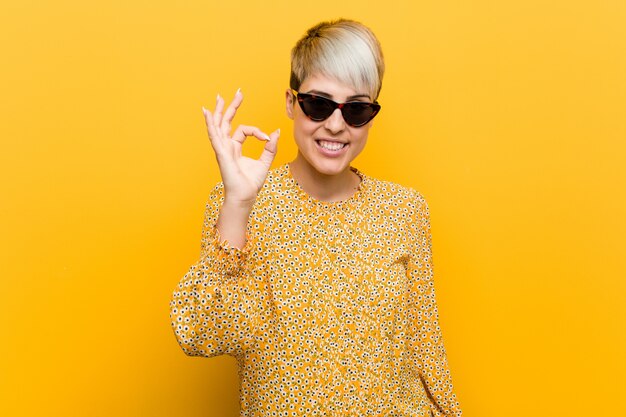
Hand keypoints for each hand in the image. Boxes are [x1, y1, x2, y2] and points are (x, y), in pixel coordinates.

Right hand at [202, 89, 279, 205]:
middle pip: (226, 122)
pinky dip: (210, 124)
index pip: (244, 130)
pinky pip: (215, 135)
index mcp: (235, 148)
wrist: (245, 197)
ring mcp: (222, 149)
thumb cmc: (251, 183)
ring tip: (218, 97)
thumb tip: (276, 132)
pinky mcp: (221, 153)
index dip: (257, 131)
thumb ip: (270, 147)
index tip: (267, 138)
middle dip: (231, 106)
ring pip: (218, 126)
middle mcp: (227, 146)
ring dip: (218, 111)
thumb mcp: (265, 162)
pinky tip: (207, 113)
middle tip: (238, 92)